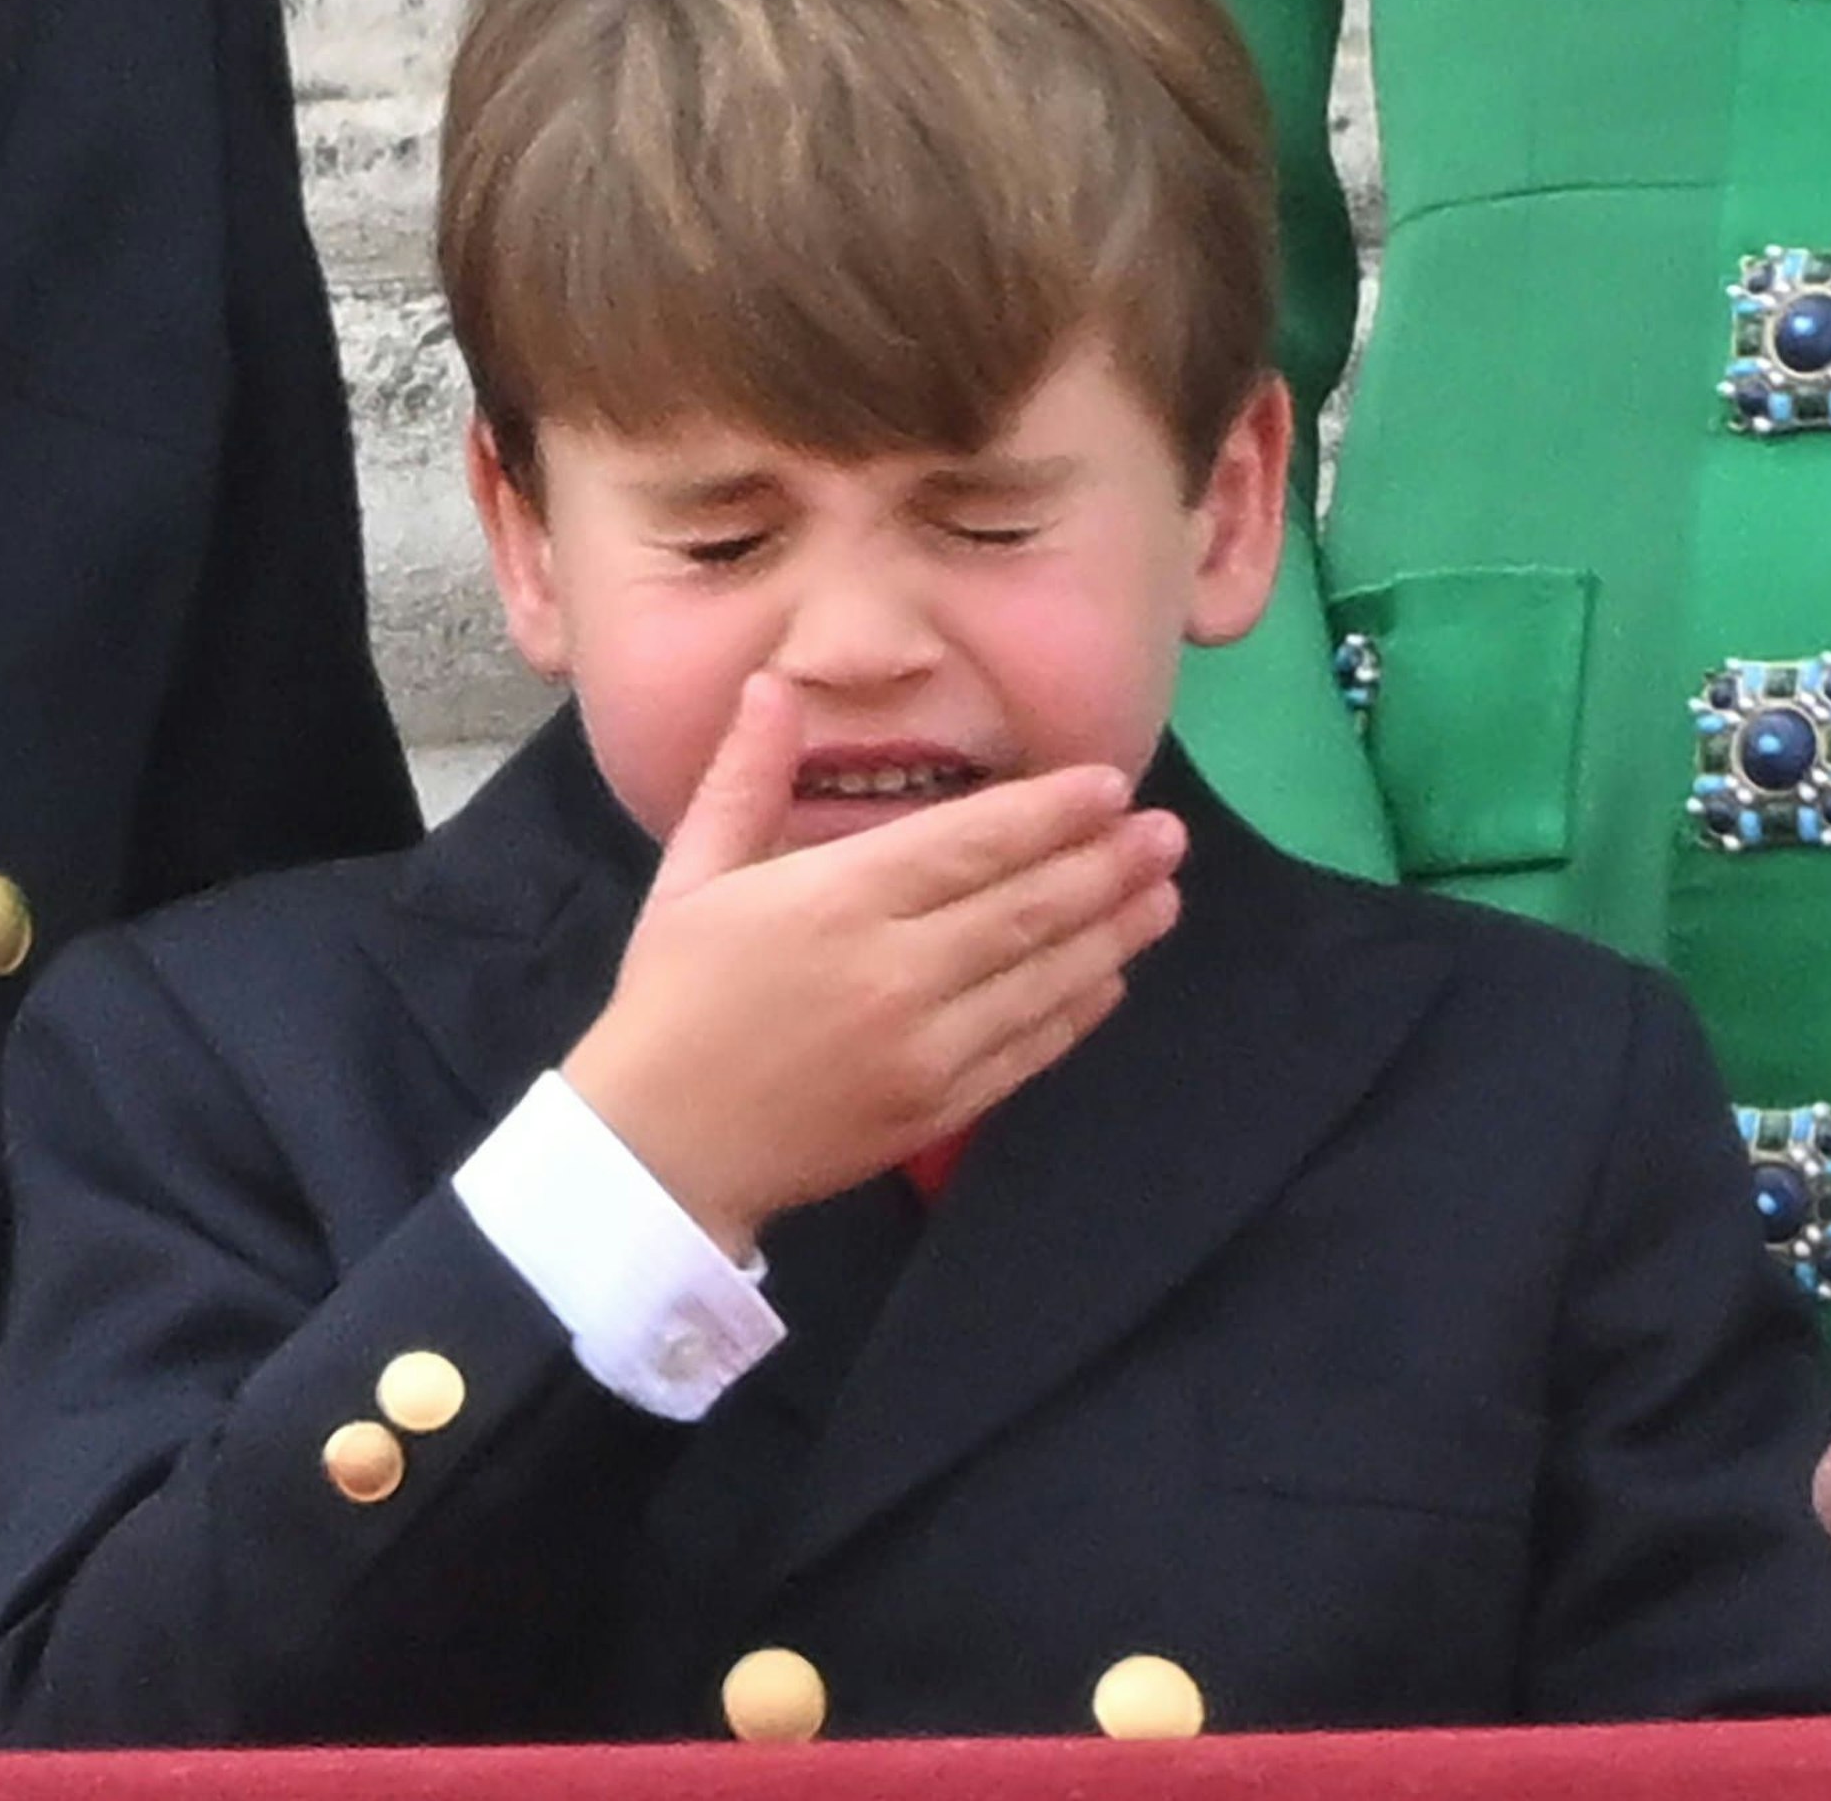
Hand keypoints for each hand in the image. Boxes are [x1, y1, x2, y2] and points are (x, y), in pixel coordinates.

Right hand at [562, 673, 1184, 1255]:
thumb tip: (774, 684)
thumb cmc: (674, 995)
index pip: (972, 843)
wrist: (660, 1146)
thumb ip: (744, 776)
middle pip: (1028, 907)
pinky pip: (1028, 1050)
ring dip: (1113, 932)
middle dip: (1108, 865)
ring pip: (1044, 978)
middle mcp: (896, 970)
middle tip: (1169, 833)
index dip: (1051, 812)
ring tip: (1165, 894)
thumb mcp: (691, 875)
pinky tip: (1110, 976)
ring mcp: (925, 1047)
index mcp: (838, 900)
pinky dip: (1078, 1010)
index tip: (1110, 785)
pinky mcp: (937, 1108)